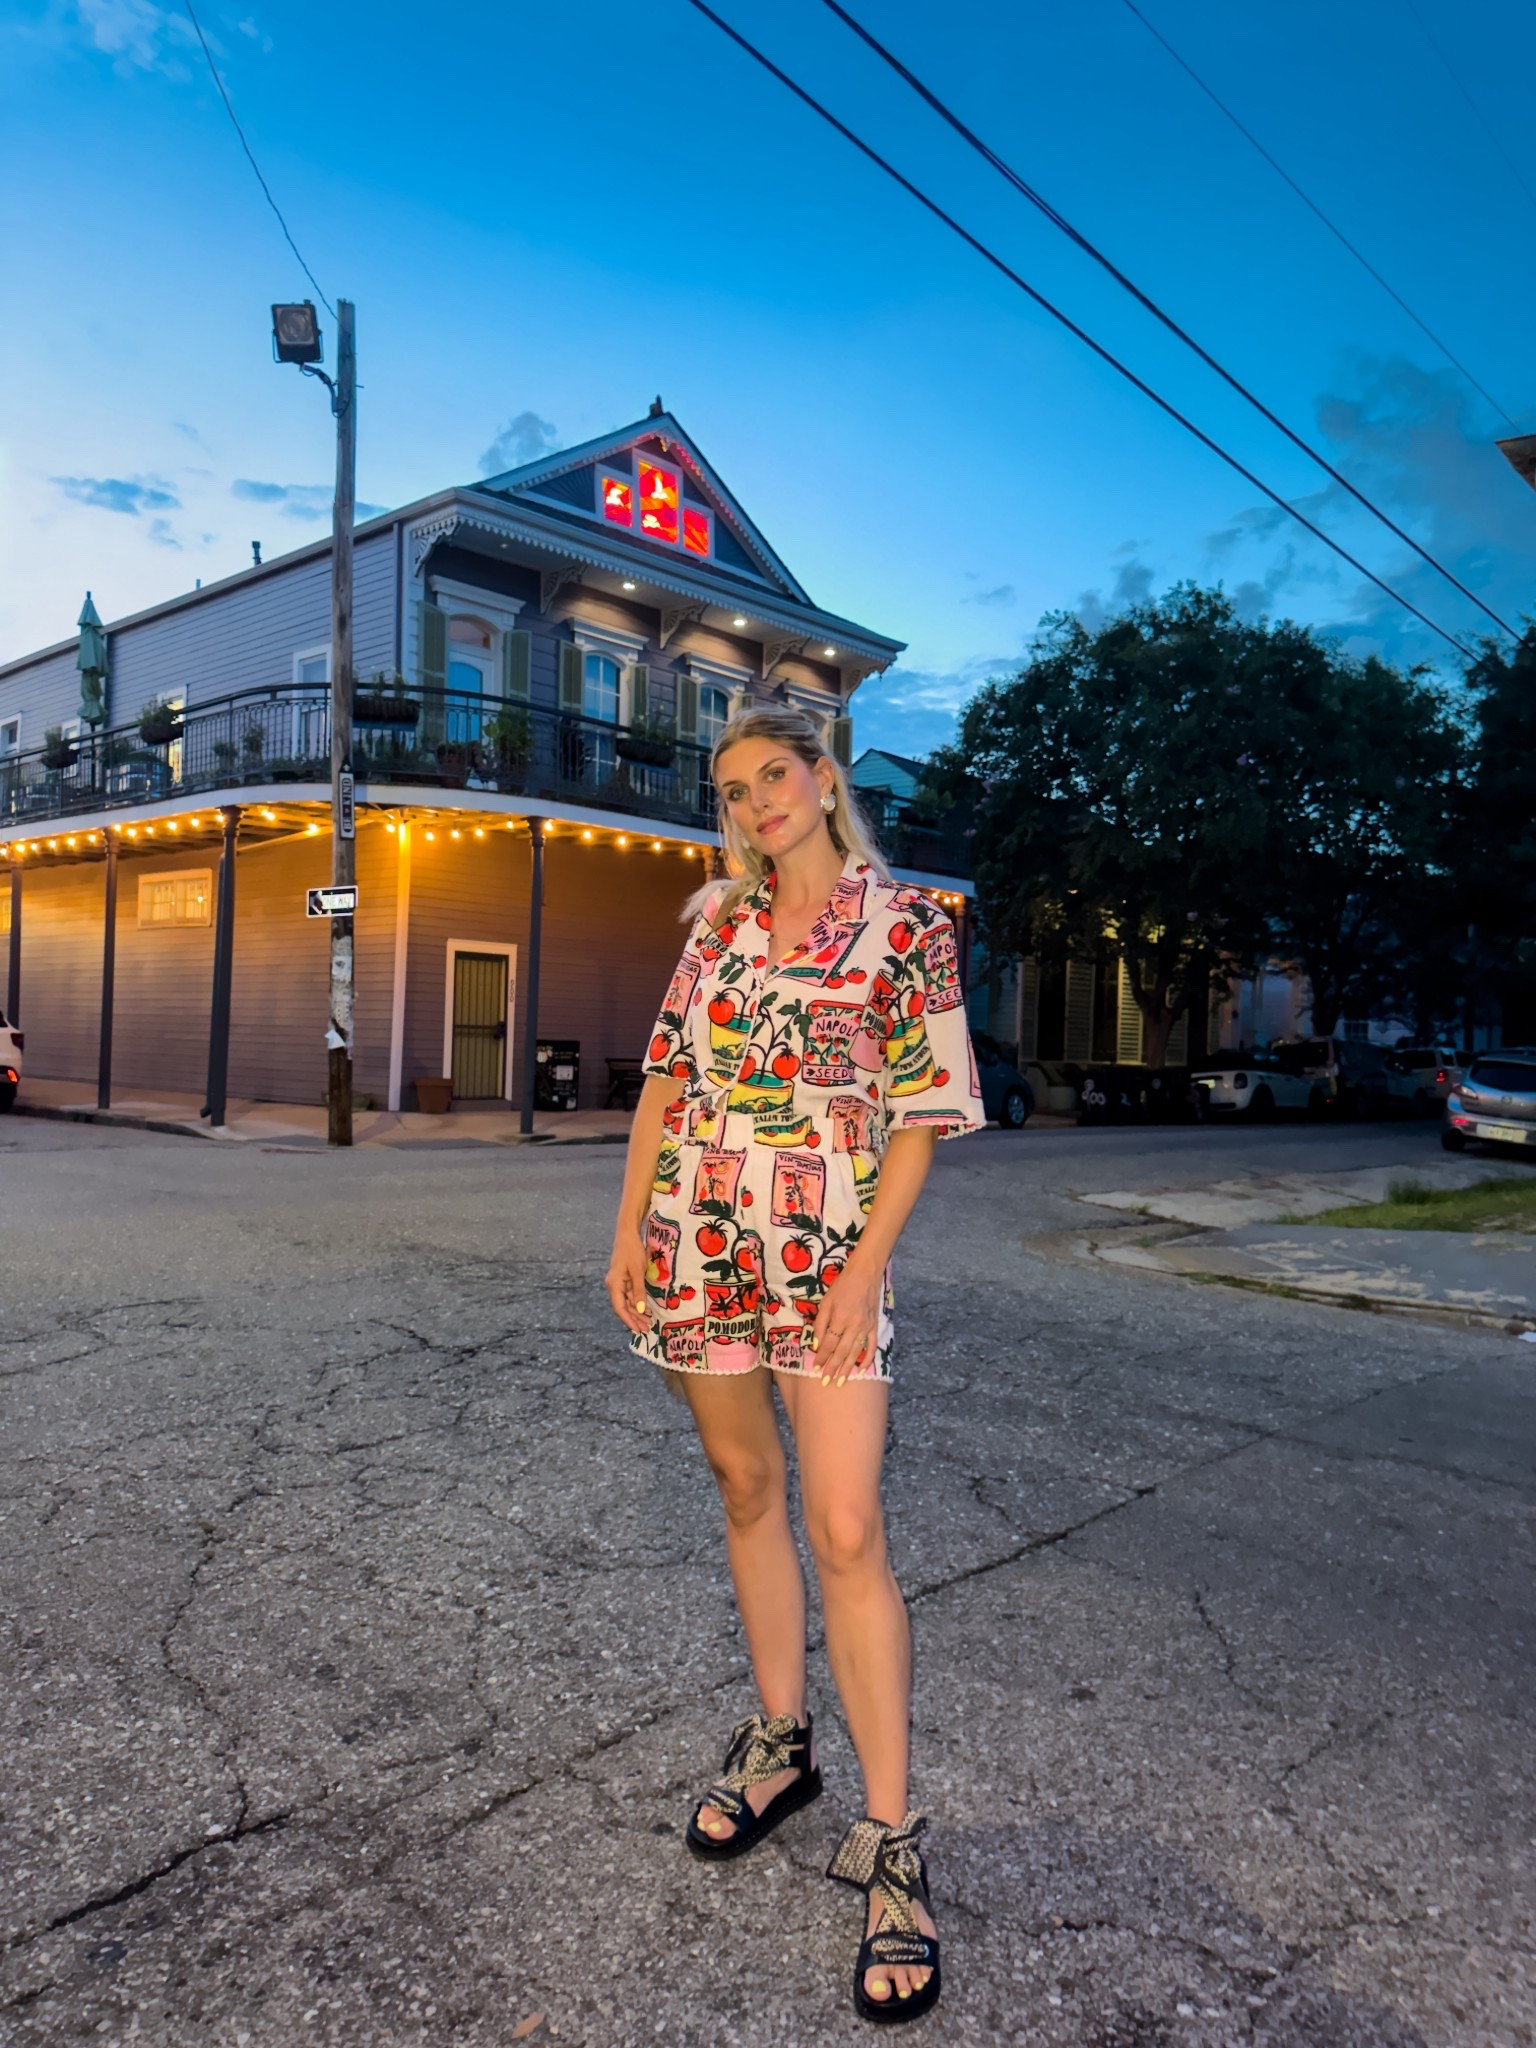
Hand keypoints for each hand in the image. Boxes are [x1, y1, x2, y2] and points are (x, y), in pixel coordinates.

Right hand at [606, 1231, 652, 1334]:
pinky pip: (630, 1295)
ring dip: (637, 1312)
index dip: (628, 1320)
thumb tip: (640, 1309)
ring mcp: (618, 1283)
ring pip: (627, 1302)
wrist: (628, 1234)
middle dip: (634, 1319)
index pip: (619, 1307)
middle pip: (623, 1307)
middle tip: (647, 1329)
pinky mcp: (624, 1279)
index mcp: (614, 1284)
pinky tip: (646, 1309)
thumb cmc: (632, 1250)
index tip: (638, 1330)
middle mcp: (614, 1286)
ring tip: (648, 1322)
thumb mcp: (638, 1271)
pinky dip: (637, 1303)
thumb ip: (639, 1291)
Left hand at [807, 1256, 881, 1384]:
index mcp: (839, 1318)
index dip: (821, 1357)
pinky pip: (871, 1347)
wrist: (865, 1275)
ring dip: (847, 1368)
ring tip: (840, 1381)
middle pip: (841, 1352)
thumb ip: (819, 1324)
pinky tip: (861, 1371)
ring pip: (855, 1353)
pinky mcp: (874, 1327)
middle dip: (832, 1368)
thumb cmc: (842, 1287)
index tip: (815, 1369)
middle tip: (825, 1382)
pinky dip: (867, 1360)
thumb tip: (816, 1345)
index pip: (828, 1344)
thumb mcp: (825, 1302)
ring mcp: (866, 1328)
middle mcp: (853, 1326)